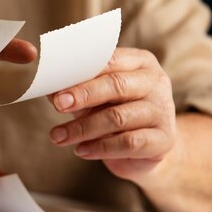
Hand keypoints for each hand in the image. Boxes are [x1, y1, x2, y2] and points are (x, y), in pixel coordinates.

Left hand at [48, 48, 175, 182]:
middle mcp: (155, 82)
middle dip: (83, 95)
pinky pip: (128, 143)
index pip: (109, 61)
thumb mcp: (96, 98)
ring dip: (83, 128)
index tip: (56, 86)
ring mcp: (162, 111)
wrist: (146, 151)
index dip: (80, 73)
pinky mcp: (164, 139)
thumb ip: (76, 90)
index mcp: (139, 63)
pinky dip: (100, 148)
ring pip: (118, 117)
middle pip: (116, 85)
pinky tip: (81, 150)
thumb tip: (48, 90)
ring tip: (59, 136)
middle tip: (58, 105)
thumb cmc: (116, 114)